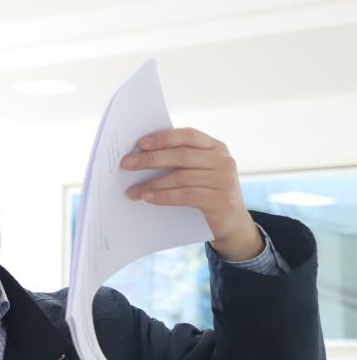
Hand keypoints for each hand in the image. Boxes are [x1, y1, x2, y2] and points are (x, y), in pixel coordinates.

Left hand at [122, 128, 262, 260]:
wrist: (232, 223)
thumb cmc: (207, 193)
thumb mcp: (198, 173)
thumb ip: (180, 162)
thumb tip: (141, 156)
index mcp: (216, 147)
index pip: (188, 136)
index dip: (164, 138)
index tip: (140, 143)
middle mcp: (223, 160)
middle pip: (182, 156)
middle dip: (151, 159)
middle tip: (127, 164)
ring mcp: (225, 180)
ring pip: (181, 177)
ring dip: (152, 183)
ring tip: (132, 190)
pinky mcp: (222, 200)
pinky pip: (186, 195)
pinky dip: (164, 196)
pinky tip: (148, 198)